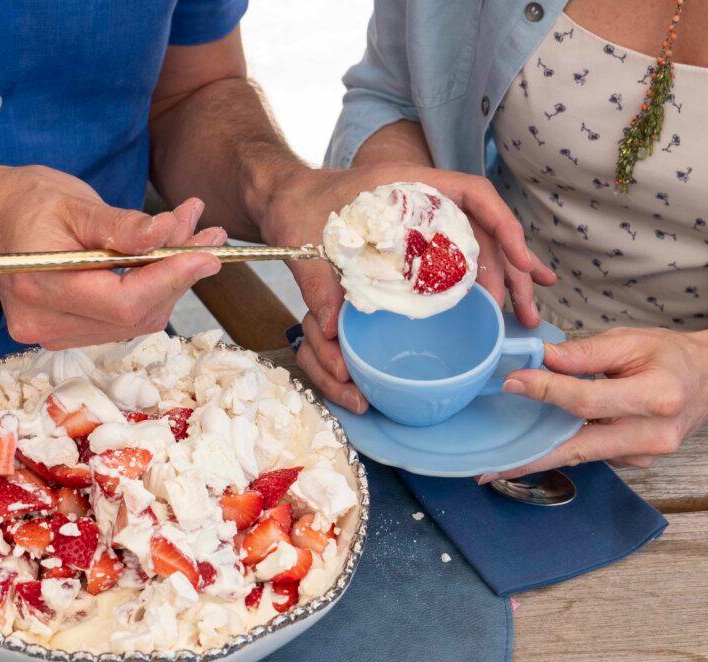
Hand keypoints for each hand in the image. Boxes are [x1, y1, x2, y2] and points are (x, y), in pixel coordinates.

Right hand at [0, 163, 225, 348]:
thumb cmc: (21, 202)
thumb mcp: (70, 201)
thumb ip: (118, 225)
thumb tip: (166, 235)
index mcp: (40, 286)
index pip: (123, 301)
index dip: (171, 279)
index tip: (209, 253)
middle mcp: (45, 323)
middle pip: (135, 315)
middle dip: (178, 275)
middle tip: (209, 234)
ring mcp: (53, 334)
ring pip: (134, 321)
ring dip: (170, 281)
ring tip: (191, 236)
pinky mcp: (65, 333)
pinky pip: (122, 320)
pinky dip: (149, 289)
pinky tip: (163, 257)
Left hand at [260, 163, 555, 412]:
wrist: (280, 202)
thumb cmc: (294, 209)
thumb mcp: (303, 241)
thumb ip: (318, 283)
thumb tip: (330, 331)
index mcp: (406, 184)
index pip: (472, 194)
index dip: (501, 225)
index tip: (518, 258)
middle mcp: (423, 200)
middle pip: (483, 230)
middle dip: (512, 269)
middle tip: (524, 313)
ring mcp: (422, 222)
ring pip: (476, 248)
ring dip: (504, 280)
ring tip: (525, 317)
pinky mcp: (414, 245)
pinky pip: (455, 261)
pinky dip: (479, 282)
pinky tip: (499, 305)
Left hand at [479, 328, 707, 480]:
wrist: (707, 381)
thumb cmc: (668, 357)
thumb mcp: (630, 341)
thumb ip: (584, 352)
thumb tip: (540, 358)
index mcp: (656, 396)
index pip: (588, 399)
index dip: (546, 391)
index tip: (512, 383)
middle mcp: (651, 433)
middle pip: (580, 446)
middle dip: (531, 458)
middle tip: (489, 469)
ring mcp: (644, 454)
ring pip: (582, 454)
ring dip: (540, 456)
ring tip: (497, 463)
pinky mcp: (635, 461)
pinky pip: (591, 454)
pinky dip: (562, 449)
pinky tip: (535, 446)